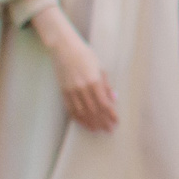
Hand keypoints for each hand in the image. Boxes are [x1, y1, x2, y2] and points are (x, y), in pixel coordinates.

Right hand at [36, 10, 117, 131]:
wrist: (64, 48)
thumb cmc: (85, 55)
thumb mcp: (100, 68)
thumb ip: (106, 84)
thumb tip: (113, 98)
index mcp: (93, 81)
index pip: (104, 103)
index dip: (110, 114)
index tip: (115, 122)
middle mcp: (82, 88)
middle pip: (94, 110)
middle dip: (102, 121)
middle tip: (108, 130)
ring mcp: (71, 90)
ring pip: (82, 111)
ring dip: (90, 122)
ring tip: (97, 130)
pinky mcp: (63, 91)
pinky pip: (70, 108)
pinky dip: (77, 117)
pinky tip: (83, 123)